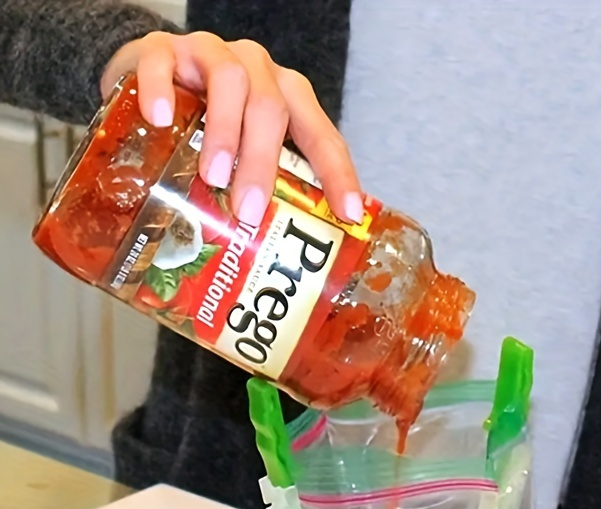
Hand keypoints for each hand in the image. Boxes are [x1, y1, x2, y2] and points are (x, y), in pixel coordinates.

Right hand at [101, 32, 362, 226]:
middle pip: (271, 109)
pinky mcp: (159, 49)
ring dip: (224, 132)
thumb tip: (265, 263)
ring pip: (229, 81)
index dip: (337, 174)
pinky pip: (161, 63)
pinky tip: (159, 120)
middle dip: (263, 163)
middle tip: (248, 210)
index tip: (348, 215)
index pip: (321, 135)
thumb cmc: (203, 126)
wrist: (148, 77)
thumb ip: (257, 190)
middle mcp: (255, 71)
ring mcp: (209, 54)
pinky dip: (161, 90)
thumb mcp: (240, 154)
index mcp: (286, 98)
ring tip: (212, 176)